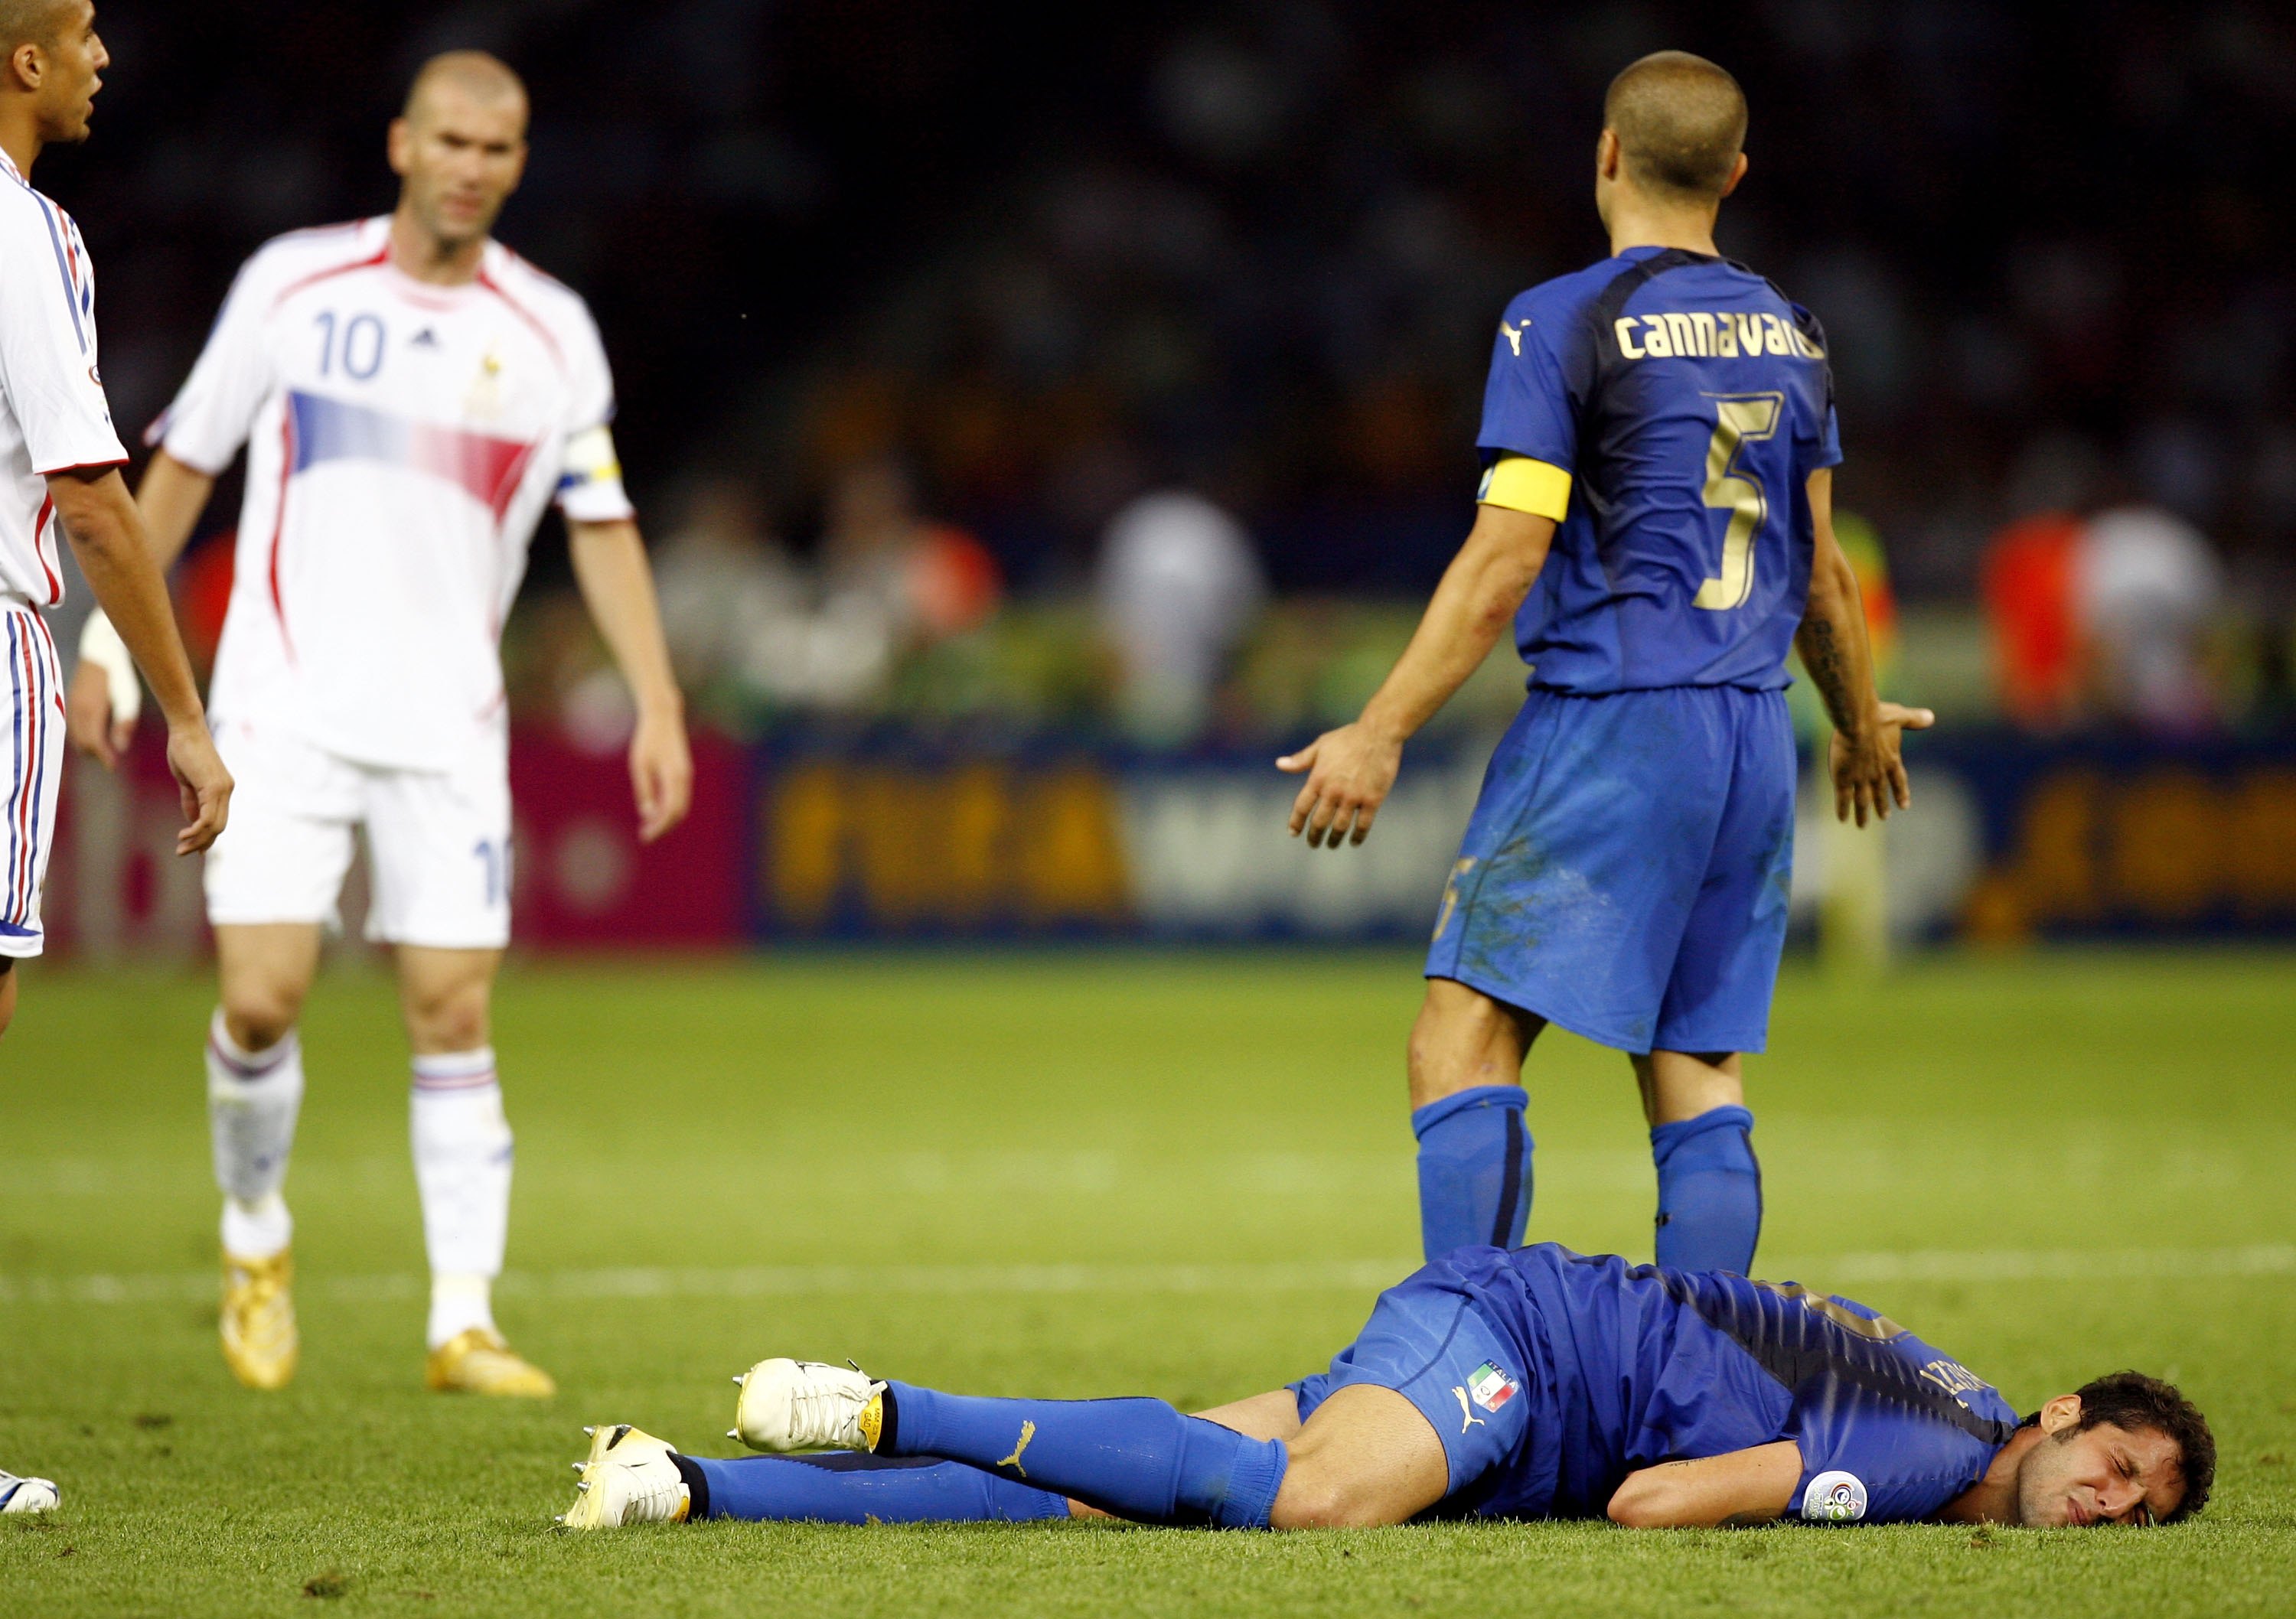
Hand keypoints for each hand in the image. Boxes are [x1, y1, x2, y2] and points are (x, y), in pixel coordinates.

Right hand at [67, 661, 137, 768]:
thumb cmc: (120, 675)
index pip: (94, 743)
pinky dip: (81, 734)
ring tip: (104, 750)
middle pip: (82, 743)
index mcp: (91, 711)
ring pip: (75, 735)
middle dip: (95, 753)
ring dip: (88, 745)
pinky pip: (72, 725)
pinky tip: (94, 735)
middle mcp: (77, 710)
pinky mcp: (70, 700)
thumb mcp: (129, 700)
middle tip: (110, 760)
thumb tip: (120, 749)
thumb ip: (124, 724)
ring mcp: (71, 705)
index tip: (113, 767)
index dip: (103, 757)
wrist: (102, 651)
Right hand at [164, 719, 232, 854]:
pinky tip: (184, 835)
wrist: (185, 729)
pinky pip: (209, 816)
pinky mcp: (214, 786)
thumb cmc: (183, 751)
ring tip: (181, 848)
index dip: (207, 837)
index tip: (194, 850)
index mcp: (222, 789)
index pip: (218, 820)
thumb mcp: (187, 781)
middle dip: (201, 843)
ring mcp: (223, 788)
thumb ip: (191, 800)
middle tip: (183, 852)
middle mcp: (227, 790)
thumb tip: (192, 820)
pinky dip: (197, 829)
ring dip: (198, 840)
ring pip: (215, 825)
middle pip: (219, 826)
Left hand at [629, 706, 692, 843]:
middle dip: (663, 827)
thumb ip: (644, 790)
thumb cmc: (648, 740)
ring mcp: (686, 776)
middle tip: (646, 837)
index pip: (670, 811)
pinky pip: (679, 797)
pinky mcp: (683, 773)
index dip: (659, 827)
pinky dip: (668, 809)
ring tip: (648, 827)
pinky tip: (654, 812)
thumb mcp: (640, 765)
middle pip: (679, 813)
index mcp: (674, 777)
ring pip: (681, 806)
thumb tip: (648, 815)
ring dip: (666, 819)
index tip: (645, 836)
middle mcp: (684, 779)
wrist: (663, 717)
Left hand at [1278, 721, 1403, 848]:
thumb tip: (1279, 764)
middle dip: (1314, 836)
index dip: (1296, 823)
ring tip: (1331, 845)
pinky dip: (1357, 836)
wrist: (1379, 734)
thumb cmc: (1348, 738)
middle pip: (1319, 822)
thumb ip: (1300, 760)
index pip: (1302, 807)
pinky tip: (1354, 842)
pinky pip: (1363, 825)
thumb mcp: (1321, 746)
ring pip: (1339, 827)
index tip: (1293, 833)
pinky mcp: (1372, 800)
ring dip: (1334, 840)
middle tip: (1313, 844)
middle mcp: (1333, 791)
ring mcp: (1353, 797)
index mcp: (1318, 779)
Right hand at [1828, 701, 1935, 826]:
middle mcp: (1878, 774)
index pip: (1898, 781)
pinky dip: (1843, 809)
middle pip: (1880, 794)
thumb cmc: (1878, 717)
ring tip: (1862, 825)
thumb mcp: (1899, 716)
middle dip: (1882, 807)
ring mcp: (1861, 778)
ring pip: (1863, 801)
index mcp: (1891, 760)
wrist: (1858, 723)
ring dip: (1863, 814)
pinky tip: (1841, 819)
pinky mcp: (1844, 779)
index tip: (1904, 805)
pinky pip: (1843, 798)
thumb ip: (1914, 719)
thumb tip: (1931, 717)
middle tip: (1884, 817)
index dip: (1901, 793)